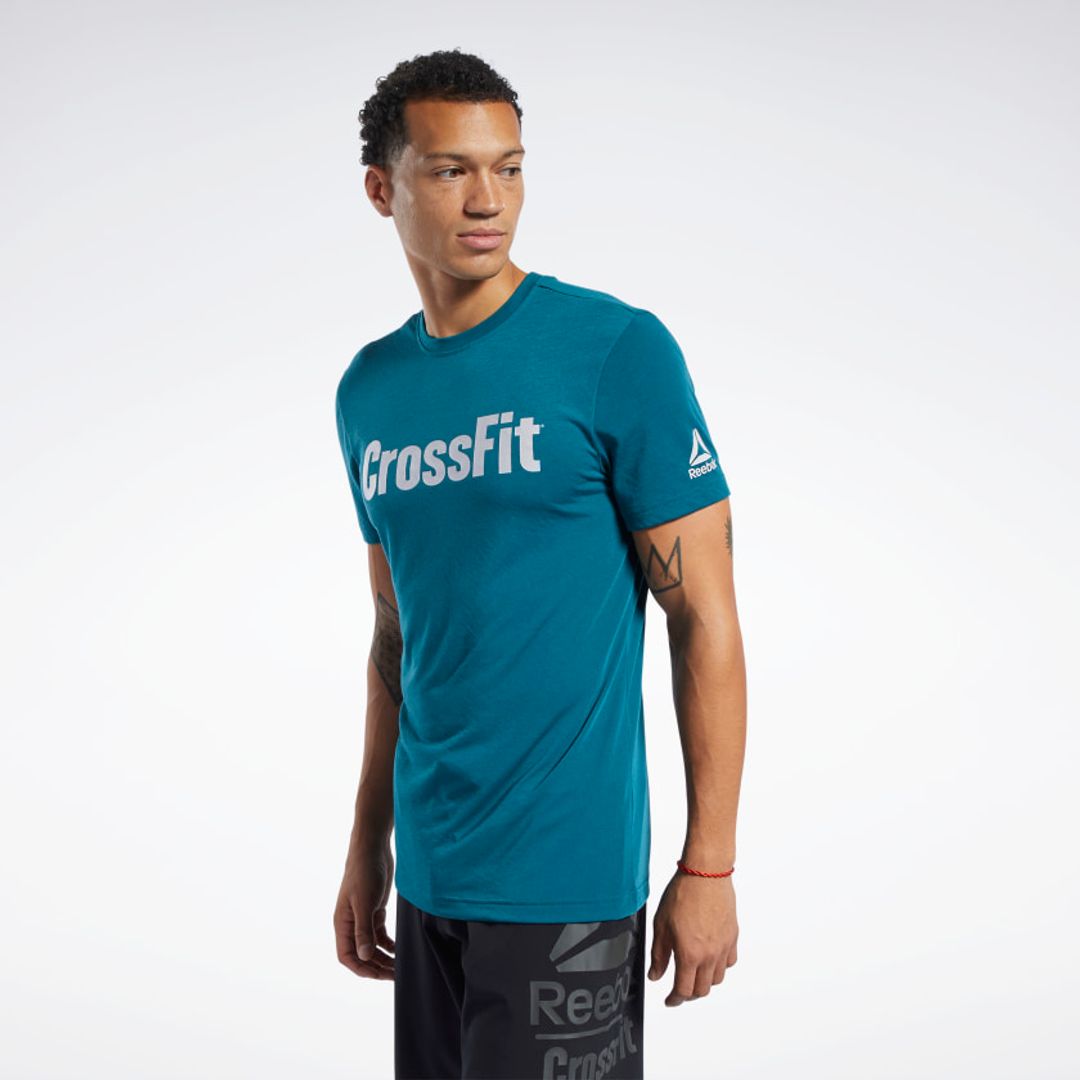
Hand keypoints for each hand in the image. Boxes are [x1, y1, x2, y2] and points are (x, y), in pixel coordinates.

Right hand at [333, 840, 395, 979]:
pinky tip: (398, 950)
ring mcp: (363, 917)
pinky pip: (379, 934)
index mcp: (342, 923)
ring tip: (399, 967)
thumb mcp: (364, 902)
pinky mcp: (375, 910)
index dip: (361, 968)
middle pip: (361, 954)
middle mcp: (351, 923)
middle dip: (376, 966)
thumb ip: (363, 930)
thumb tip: (364, 956)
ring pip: (371, 946)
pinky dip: (388, 944)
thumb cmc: (364, 872)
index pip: (347, 956)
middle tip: (395, 975)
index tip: (379, 976)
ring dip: (383, 957)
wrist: (373, 849)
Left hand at [647, 869, 737, 1005]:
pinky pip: (729, 961)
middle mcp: (710, 955)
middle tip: (679, 989)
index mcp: (690, 954)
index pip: (684, 991)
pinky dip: (720, 966)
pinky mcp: (732, 936)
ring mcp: (724, 946)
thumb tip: (656, 975)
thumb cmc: (682, 894)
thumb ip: (659, 955)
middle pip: (702, 990)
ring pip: (717, 978)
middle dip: (689, 994)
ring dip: (705, 981)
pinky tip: (710, 958)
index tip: (669, 1000)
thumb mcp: (661, 925)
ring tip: (693, 973)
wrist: (705, 873)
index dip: (674, 1000)